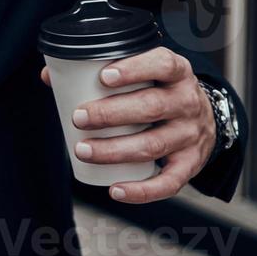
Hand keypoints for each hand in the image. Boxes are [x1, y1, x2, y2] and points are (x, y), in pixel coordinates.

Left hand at [39, 46, 216, 203]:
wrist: (206, 118)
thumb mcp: (145, 73)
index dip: (134, 69)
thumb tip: (50, 77)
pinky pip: (169, 183)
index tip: (104, 77)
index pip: (162, 64)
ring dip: (114, 150)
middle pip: (152, 107)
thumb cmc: (161, 91)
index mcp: (177, 73)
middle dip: (111, 114)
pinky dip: (142, 190)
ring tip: (83, 150)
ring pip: (153, 145)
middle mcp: (187, 103)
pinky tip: (115, 189)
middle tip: (79, 117)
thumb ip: (100, 70)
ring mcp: (190, 135)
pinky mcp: (190, 164)